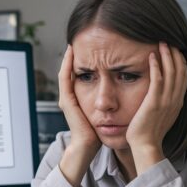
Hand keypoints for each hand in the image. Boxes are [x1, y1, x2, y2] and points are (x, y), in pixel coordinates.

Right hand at [57, 45, 100, 186]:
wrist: (87, 146)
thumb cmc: (98, 133)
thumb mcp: (104, 113)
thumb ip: (108, 102)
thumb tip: (122, 91)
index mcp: (78, 99)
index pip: (79, 75)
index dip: (83, 61)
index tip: (91, 48)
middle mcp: (70, 97)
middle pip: (71, 71)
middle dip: (76, 55)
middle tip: (81, 39)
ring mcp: (66, 98)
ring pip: (66, 71)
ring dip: (69, 57)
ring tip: (74, 42)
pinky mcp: (66, 101)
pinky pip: (65, 77)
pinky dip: (67, 65)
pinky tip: (72, 53)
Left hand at [126, 42, 186, 173]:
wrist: (145, 146)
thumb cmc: (150, 134)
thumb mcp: (163, 116)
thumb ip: (166, 105)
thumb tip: (164, 98)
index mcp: (178, 103)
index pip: (184, 78)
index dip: (181, 63)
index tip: (176, 52)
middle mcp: (175, 100)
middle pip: (180, 71)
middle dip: (176, 55)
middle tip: (170, 41)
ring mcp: (165, 101)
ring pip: (170, 73)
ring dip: (167, 56)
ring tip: (162, 43)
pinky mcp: (154, 102)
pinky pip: (157, 80)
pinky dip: (156, 66)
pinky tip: (151, 56)